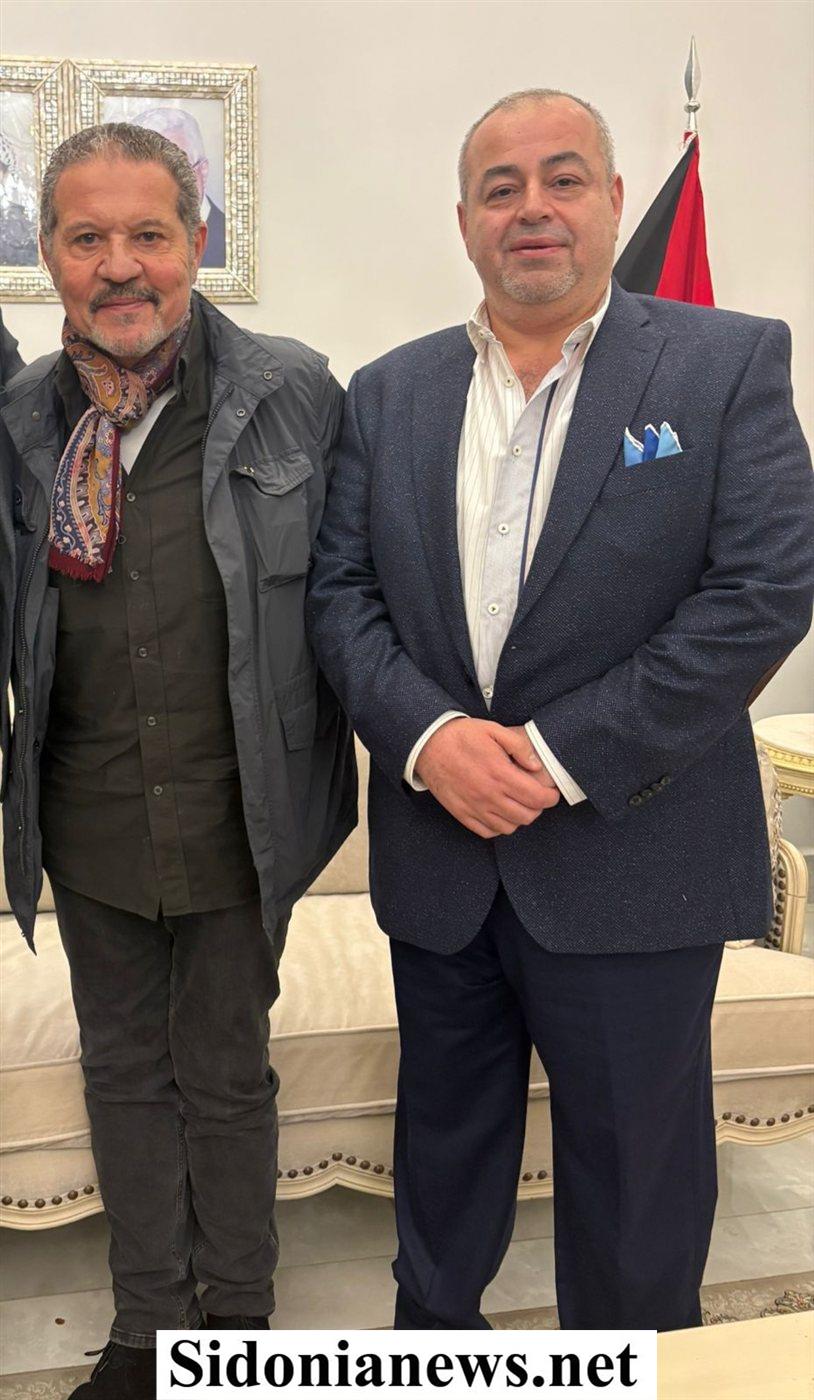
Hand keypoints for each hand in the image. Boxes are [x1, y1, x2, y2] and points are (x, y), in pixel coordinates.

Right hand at [415, 717, 559, 837]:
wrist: (427, 745)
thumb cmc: (461, 736)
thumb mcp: (493, 730)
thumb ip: (518, 746)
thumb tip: (535, 765)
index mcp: (500, 774)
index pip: (537, 797)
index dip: (550, 798)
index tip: (551, 793)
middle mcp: (489, 795)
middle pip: (526, 816)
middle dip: (538, 808)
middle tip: (536, 797)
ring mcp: (475, 807)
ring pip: (509, 827)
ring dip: (519, 818)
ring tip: (518, 805)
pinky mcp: (462, 814)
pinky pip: (487, 832)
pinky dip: (498, 827)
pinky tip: (499, 813)